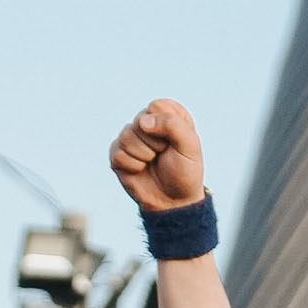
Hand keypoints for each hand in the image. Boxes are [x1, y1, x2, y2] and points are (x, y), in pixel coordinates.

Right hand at [109, 99, 210, 216]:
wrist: (173, 201)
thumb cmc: (185, 171)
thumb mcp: (190, 146)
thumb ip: (173, 125)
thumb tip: (142, 122)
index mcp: (168, 114)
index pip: (156, 106)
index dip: (165, 127)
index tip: (174, 142)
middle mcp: (148, 122)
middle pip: (139, 121)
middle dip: (154, 144)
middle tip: (163, 155)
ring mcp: (131, 137)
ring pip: (127, 137)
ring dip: (144, 156)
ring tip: (153, 163)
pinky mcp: (118, 153)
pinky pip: (117, 154)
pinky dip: (133, 166)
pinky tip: (141, 170)